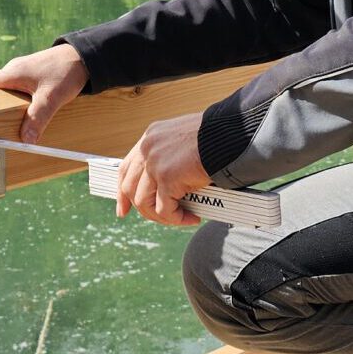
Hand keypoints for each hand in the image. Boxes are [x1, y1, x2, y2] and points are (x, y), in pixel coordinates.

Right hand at [0, 42, 87, 143]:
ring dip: (2, 107)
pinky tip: (16, 115)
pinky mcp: (29, 78)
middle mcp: (12, 72)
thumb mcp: (51, 97)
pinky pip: (15, 92)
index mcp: (11, 73)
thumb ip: (38, 118)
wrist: (84, 57)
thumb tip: (26, 140)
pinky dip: (14, 103)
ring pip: (4, 93)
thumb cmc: (66, 71)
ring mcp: (20, 74)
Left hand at [116, 112, 210, 226]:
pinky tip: (190, 217)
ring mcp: (155, 163)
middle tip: (157, 218)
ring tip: (180, 217)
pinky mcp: (167, 177)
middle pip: (130, 187)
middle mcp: (148, 148)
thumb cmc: (215, 138)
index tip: (124, 207)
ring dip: (162, 216)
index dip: (123, 191)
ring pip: (144, 202)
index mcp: (150, 137)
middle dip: (140, 209)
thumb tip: (167, 186)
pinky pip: (165, 209)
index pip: (126, 168)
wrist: (230, 135)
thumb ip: (170, 158)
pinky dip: (177, 218)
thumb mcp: (182, 142)